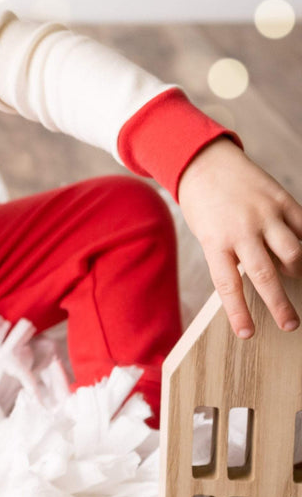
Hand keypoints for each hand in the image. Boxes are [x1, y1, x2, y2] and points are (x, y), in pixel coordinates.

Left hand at [176, 139, 301, 337]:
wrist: (204, 162)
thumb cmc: (203, 204)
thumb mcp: (206, 233)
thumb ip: (231, 255)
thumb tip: (263, 280)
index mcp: (215, 241)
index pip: (228, 285)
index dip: (239, 312)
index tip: (247, 334)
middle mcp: (241, 230)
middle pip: (265, 275)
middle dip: (279, 304)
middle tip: (290, 324)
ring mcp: (264, 215)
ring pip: (292, 253)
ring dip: (298, 271)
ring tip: (295, 278)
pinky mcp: (282, 201)